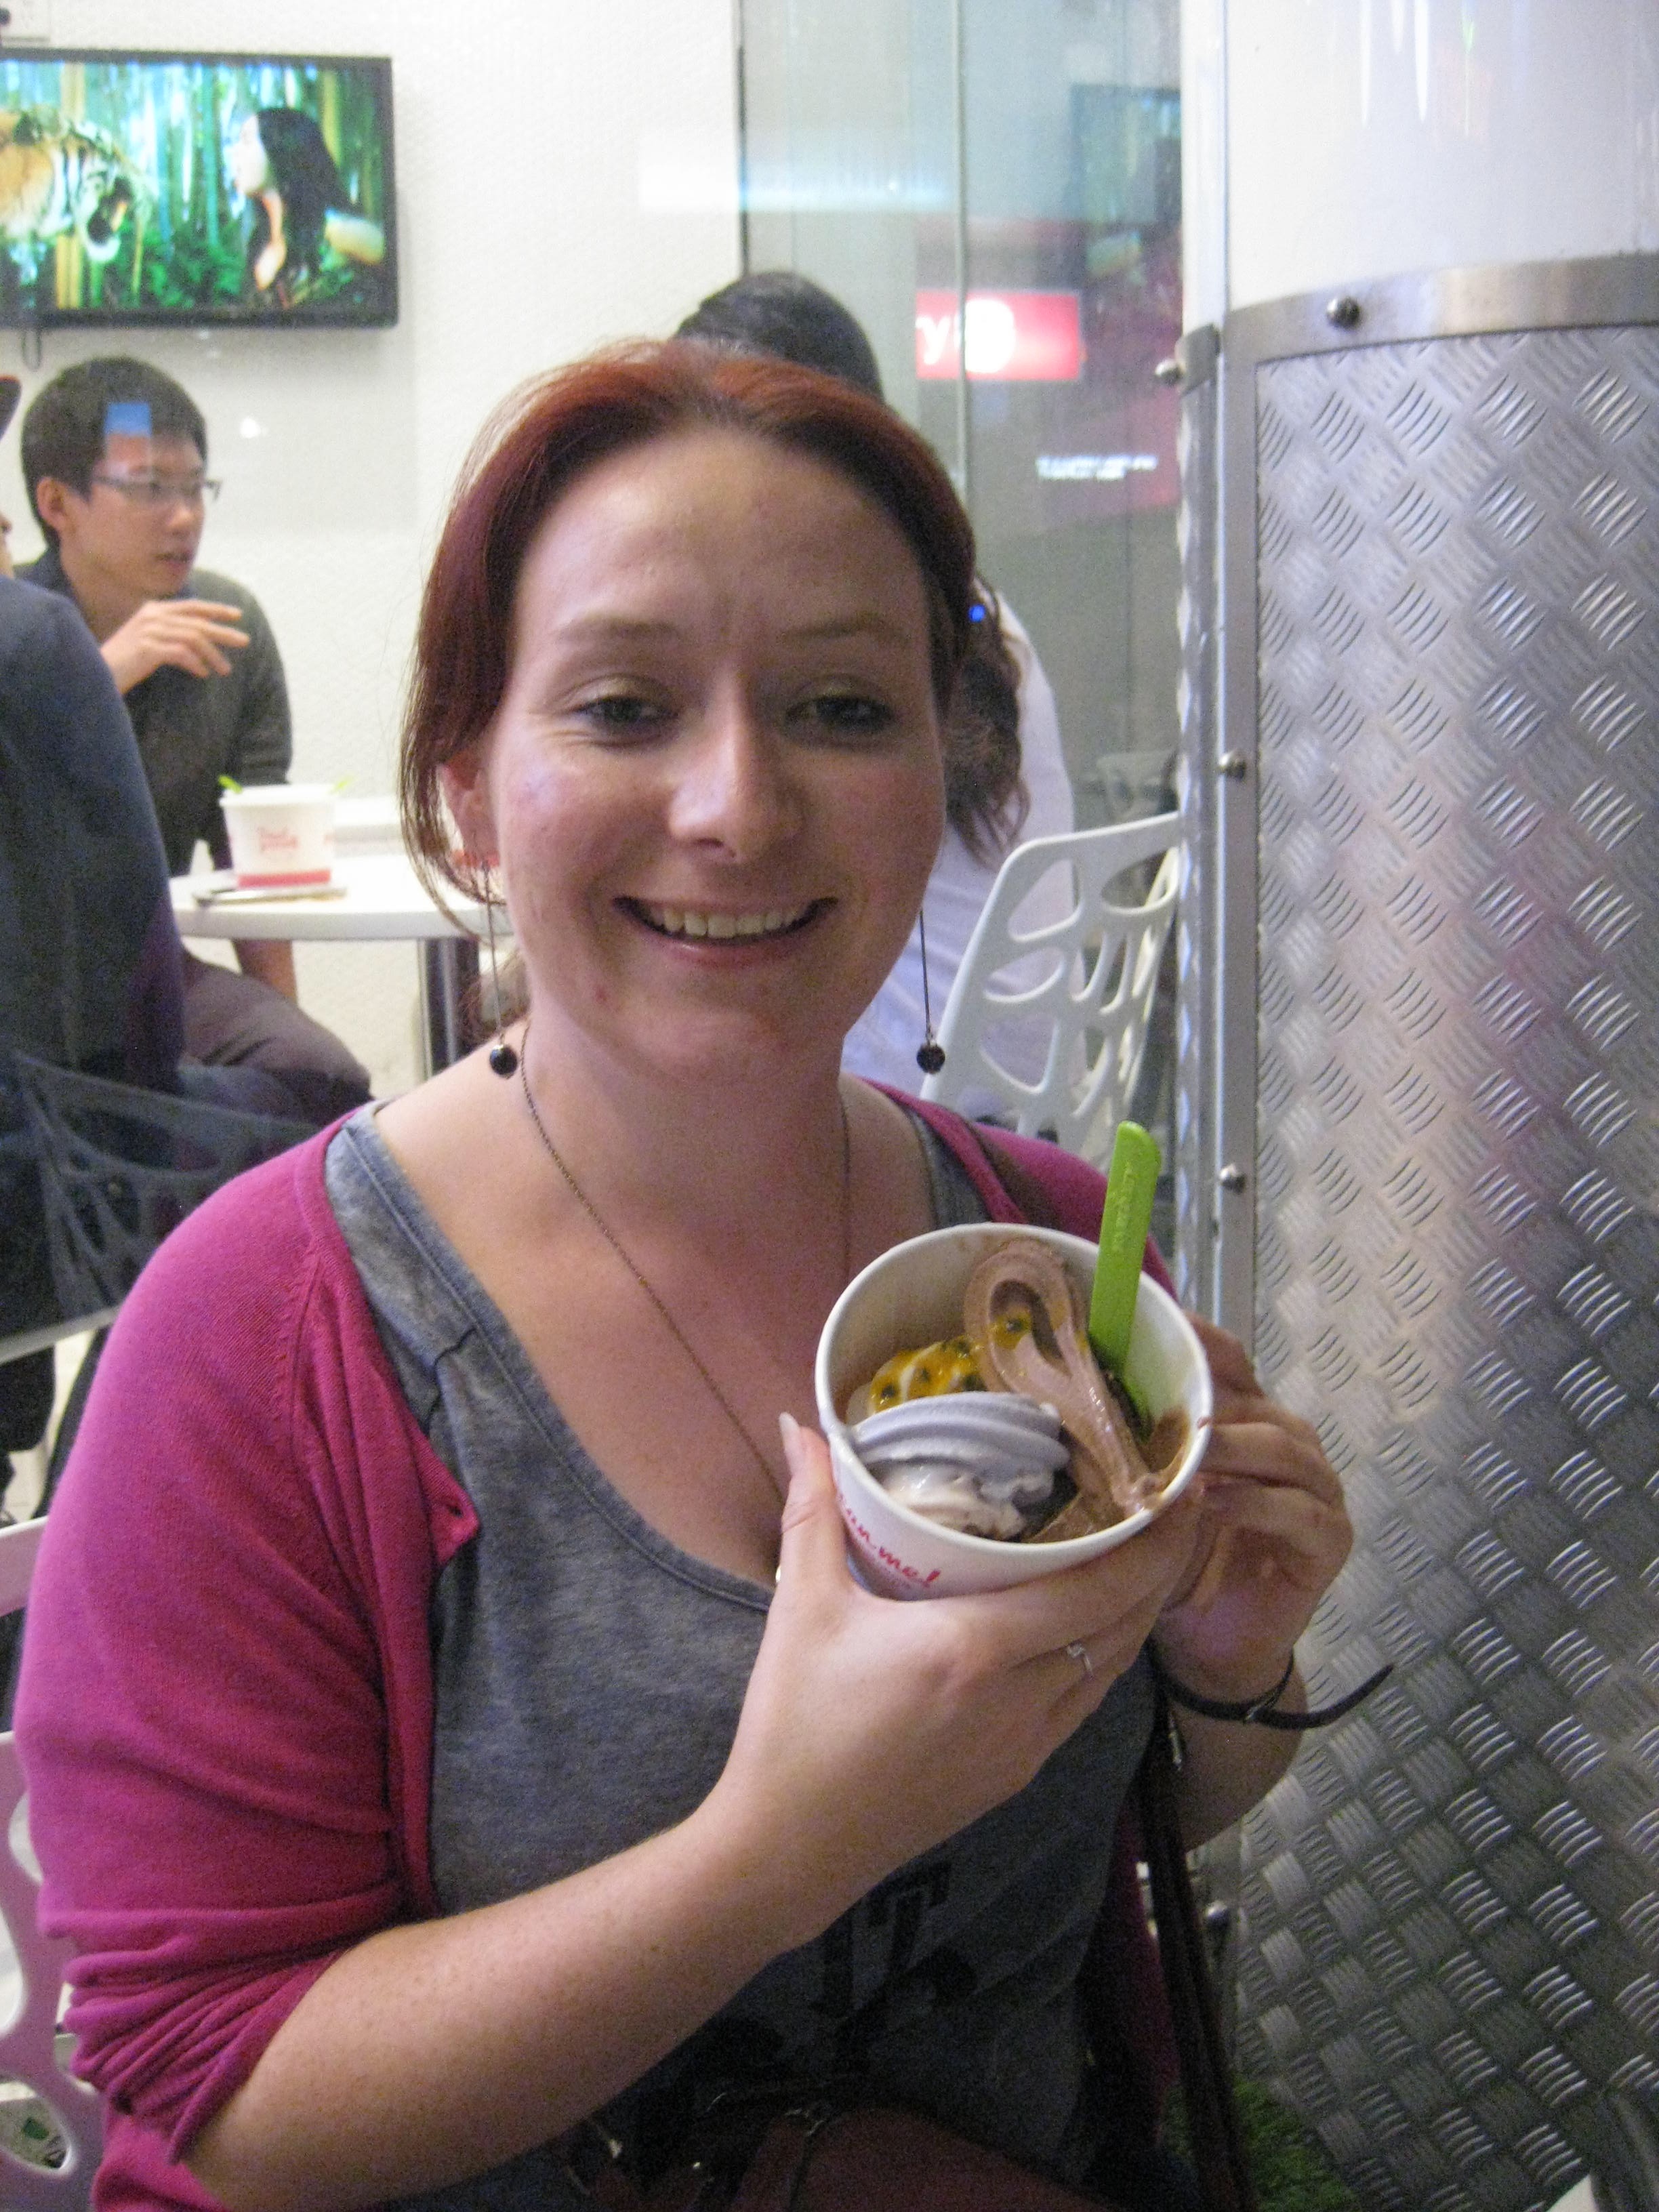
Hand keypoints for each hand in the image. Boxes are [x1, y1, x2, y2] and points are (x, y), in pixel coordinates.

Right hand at [101, 599, 249, 691]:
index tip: (237, 615)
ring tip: (225, 670)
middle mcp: (152, 615)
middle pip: (197, 621)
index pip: (191, 606)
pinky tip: (203, 674)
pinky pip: (182, 653)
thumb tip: (202, 645)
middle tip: (245, 641)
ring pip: (193, 638)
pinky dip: (196, 663)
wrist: (98, 673)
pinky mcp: (148, 647)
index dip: (215, 609)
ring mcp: (149, 630)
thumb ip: (172, 636)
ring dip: (213, 655)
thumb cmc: (126, 660)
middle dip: (223, 631)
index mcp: (154, 609)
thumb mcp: (151, 641)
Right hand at [707, 1415, 1206, 1945]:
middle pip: (1123, 1628)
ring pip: (1111, 1672)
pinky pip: (1082, 1705)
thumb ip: (812, 1508)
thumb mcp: (801, 1606)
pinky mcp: (1014, 1776)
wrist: (788, 1850)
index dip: (1152, 1543)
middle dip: (1160, 1568)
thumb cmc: (792, 1725)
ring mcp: (1024, 1747)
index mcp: (975, 1650)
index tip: (1180, 1492)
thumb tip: (799, 1425)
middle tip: (1175, 1509)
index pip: (1097, 1590)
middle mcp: (1018, 1700)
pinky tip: (1090, 1629)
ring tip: (1146, 1559)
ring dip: (1137, 1615)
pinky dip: (1103, 1658)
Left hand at [1154, 1317, 1350, 1702]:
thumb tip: (1083, 1394)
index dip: (1197, 1339)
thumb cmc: (1177, 1560)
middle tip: (1158, 1403)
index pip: (1229, 1362)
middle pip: (1255, 1401)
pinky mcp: (1329, 1539)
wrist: (1210, 1646)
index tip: (1153, 1319)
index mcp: (1247, 1421)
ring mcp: (1317, 1491)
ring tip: (1185, 1455)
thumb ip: (1140, 1448)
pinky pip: (1297, 1510)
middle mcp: (1288, 1445)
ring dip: (1231, 1448)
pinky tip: (1211, 1506)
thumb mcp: (1152, 1496)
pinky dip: (1254, 1505)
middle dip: (1206, 1399)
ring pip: (1282, 1448)